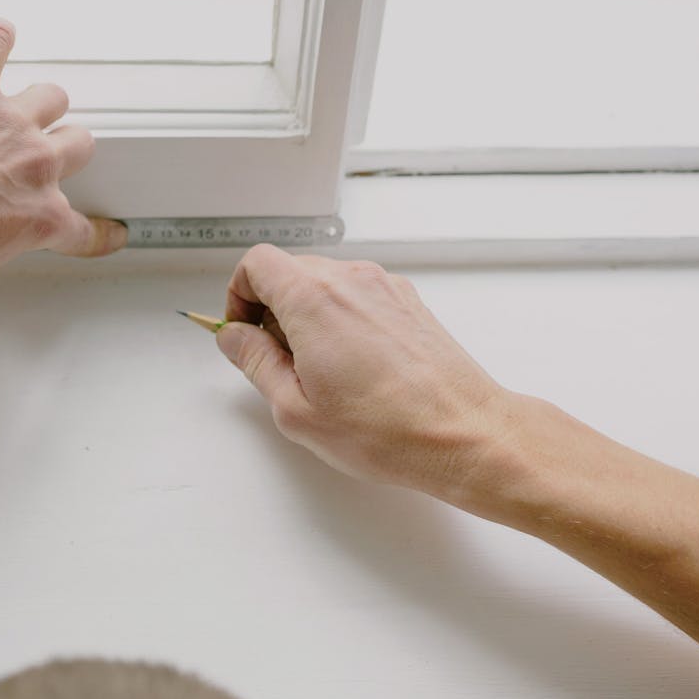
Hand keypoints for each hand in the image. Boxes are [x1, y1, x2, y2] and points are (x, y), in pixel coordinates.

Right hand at [216, 245, 514, 499]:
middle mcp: (350, 280)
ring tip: (320, 372)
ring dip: (308, 316)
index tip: (243, 332)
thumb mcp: (295, 408)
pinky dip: (343, 319)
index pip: (256, 264)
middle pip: (290, 271)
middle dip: (271, 310)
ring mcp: (384, 287)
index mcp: (313, 298)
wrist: (464, 434)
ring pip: (325, 283)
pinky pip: (359, 296)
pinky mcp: (408, 302)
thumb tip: (234, 337)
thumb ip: (255, 362)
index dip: (239, 296)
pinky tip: (354, 368)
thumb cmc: (388, 429)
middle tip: (277, 361)